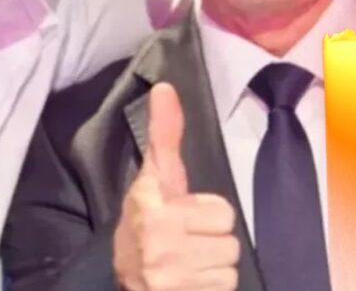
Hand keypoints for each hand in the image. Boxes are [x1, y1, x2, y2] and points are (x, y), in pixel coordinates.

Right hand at [113, 83, 239, 290]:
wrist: (126, 280)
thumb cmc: (145, 221)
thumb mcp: (153, 177)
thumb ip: (164, 134)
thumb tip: (165, 86)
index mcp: (153, 206)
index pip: (223, 212)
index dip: (208, 214)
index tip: (183, 216)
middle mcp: (159, 243)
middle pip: (230, 242)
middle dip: (212, 243)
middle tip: (187, 243)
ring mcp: (170, 277)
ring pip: (229, 268)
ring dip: (212, 268)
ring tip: (187, 264)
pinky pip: (223, 289)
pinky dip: (209, 289)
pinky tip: (188, 283)